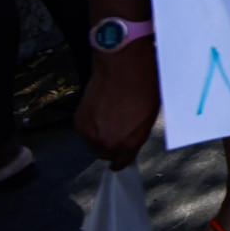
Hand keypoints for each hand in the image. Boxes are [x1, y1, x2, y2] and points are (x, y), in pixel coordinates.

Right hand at [75, 45, 160, 169]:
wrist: (123, 68)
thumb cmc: (143, 86)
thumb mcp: (149, 115)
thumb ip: (137, 133)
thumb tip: (130, 141)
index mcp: (132, 142)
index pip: (122, 162)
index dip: (120, 162)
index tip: (117, 162)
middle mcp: (111, 143)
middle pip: (105, 154)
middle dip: (110, 146)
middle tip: (114, 131)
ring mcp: (92, 134)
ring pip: (92, 144)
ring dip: (97, 136)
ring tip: (106, 118)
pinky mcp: (80, 123)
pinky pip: (83, 131)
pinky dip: (89, 124)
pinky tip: (98, 110)